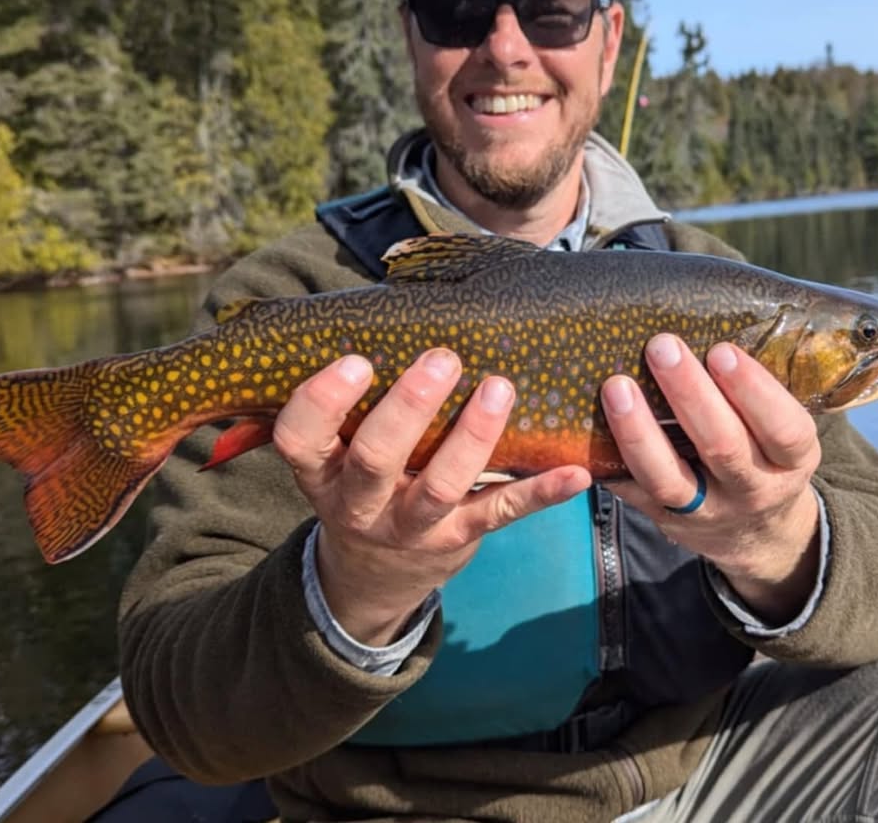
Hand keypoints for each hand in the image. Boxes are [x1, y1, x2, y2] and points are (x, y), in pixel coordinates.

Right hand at [273, 349, 590, 645]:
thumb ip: (352, 400)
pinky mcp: (459, 537)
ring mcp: (410, 526)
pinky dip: (540, 494)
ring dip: (473, 437)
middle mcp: (359, 503)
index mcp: (321, 470)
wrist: (373, 572)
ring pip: (440, 487)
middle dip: (409, 409)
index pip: (301, 438)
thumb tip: (388, 305)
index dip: (323, 401)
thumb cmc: (360, 478)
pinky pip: (500, 514)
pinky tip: (576, 474)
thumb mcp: (336, 449)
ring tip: (500, 389)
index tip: (356, 360)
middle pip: (376, 460)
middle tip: (442, 360)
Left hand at [601, 334, 821, 623]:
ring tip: (616, 386)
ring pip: (667, 476)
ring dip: (638, 430)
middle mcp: (751, 490)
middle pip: (722, 447)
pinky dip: (607, 460)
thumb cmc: (762, 452)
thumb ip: (759, 391)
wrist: (755, 533)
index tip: (722, 351)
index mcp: (791, 462)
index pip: (784, 430)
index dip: (754, 392)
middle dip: (689, 394)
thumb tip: (717, 316)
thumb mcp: (782, 431)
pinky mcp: (661, 517)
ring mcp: (703, 510)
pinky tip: (584, 427)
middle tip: (661, 345)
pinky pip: (629, 489)